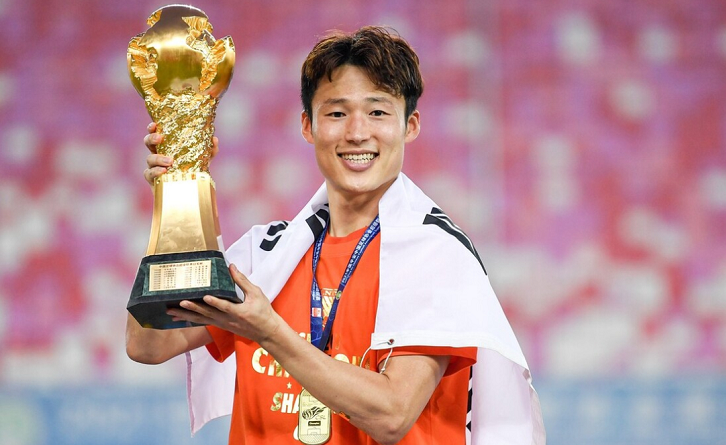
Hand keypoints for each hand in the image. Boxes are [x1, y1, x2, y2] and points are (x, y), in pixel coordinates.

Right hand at [142, 122, 219, 185]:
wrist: (189, 192)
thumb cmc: (193, 171)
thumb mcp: (202, 160)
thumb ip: (209, 150)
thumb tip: (214, 139)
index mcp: (166, 146)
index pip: (156, 133)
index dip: (152, 128)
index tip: (155, 124)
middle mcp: (157, 154)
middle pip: (148, 142)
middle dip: (151, 138)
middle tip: (160, 138)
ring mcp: (153, 167)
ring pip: (149, 159)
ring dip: (158, 158)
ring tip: (170, 161)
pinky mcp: (152, 179)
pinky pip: (149, 174)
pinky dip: (156, 172)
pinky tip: (163, 172)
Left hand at [167, 264, 281, 344]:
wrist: (266, 331)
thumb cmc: (263, 312)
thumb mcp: (257, 294)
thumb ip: (243, 281)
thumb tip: (231, 267)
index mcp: (239, 312)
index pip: (225, 307)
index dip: (215, 302)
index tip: (205, 297)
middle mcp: (227, 320)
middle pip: (207, 314)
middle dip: (192, 309)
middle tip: (178, 304)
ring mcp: (222, 324)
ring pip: (202, 319)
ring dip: (186, 316)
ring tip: (171, 312)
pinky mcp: (220, 325)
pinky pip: (203, 322)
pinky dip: (191, 320)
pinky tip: (180, 318)